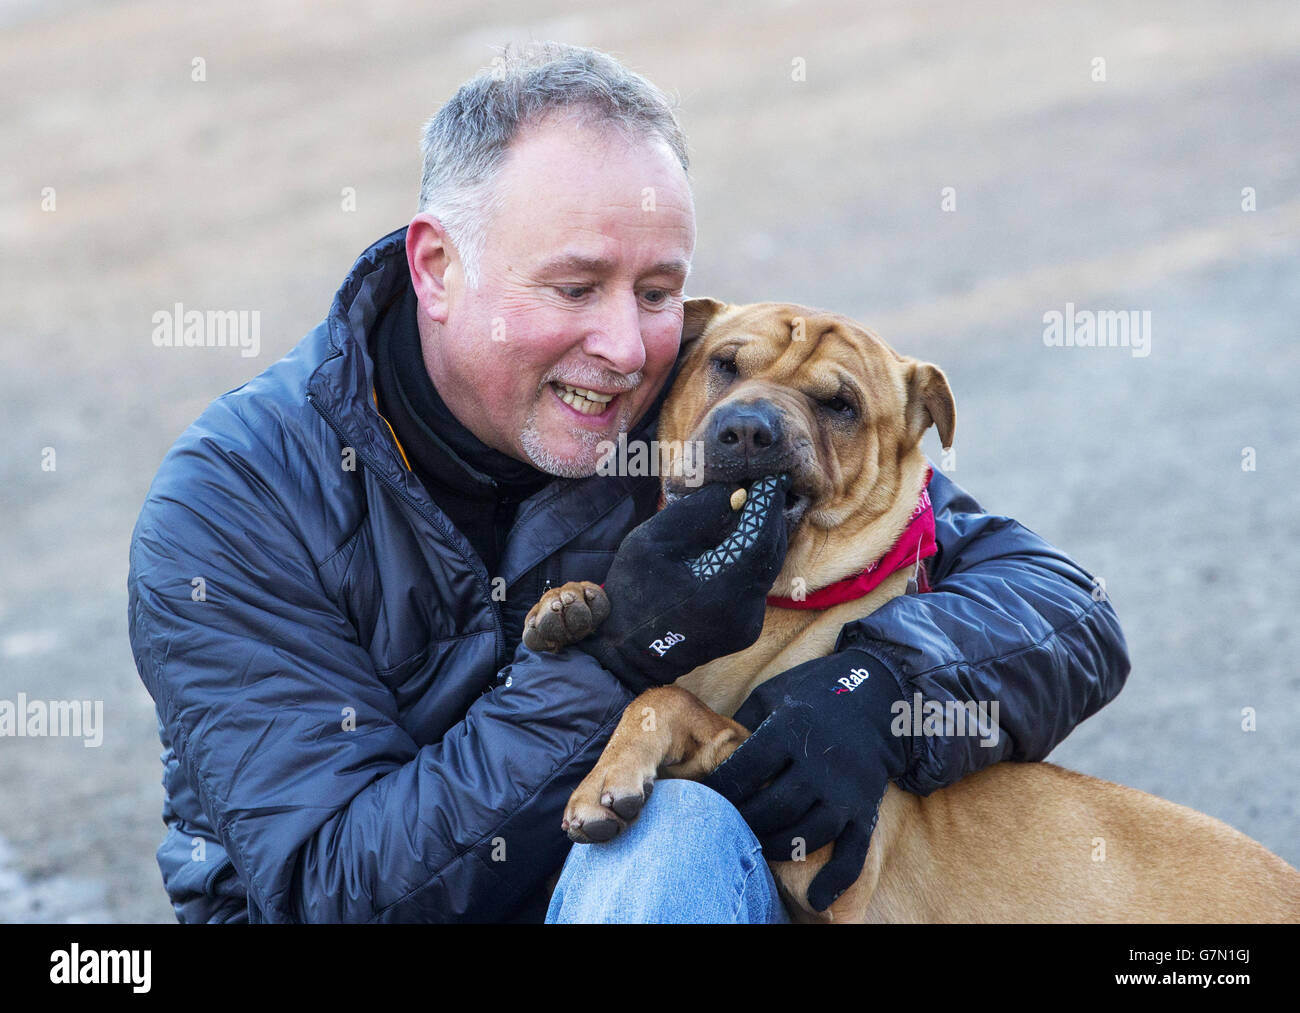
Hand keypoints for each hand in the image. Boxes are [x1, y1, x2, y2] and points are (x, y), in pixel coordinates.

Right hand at [579, 474, 789, 692]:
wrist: (627, 652)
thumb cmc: (633, 592)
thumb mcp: (653, 542)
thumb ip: (696, 513)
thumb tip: (734, 490)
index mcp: (722, 590)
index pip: (761, 537)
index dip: (768, 503)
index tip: (771, 476)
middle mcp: (746, 611)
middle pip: (771, 552)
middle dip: (768, 516)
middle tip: (764, 485)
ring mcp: (749, 624)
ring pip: (766, 568)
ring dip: (761, 536)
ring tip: (751, 507)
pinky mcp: (746, 629)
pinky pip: (756, 584)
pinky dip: (751, 558)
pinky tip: (737, 541)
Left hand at [701, 648, 908, 911]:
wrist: (880, 693)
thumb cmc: (814, 692)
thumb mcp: (774, 694)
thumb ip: (744, 722)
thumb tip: (707, 750)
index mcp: (790, 730)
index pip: (746, 770)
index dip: (721, 789)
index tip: (703, 799)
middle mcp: (819, 764)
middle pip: (774, 808)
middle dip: (745, 822)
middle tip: (726, 828)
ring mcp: (845, 790)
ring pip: (807, 834)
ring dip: (777, 848)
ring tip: (758, 849)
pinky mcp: (865, 808)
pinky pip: (852, 852)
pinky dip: (835, 880)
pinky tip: (815, 900)